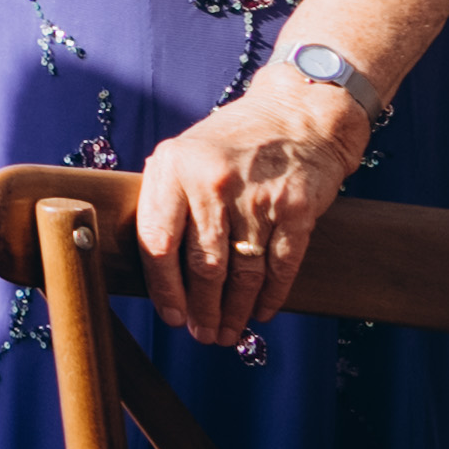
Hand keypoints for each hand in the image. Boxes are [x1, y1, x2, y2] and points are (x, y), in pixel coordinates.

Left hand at [130, 75, 364, 345]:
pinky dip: (271, 296)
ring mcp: (257, 197)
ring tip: (228, 332)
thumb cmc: (232, 142)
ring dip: (234, 311)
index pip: (158, 243)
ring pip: (242, 273)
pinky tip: (261, 313)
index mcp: (174, 168)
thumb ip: (166, 201)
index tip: (171, 316)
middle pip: (202, 267)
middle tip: (203, 334)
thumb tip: (150, 271)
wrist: (297, 113)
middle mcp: (212, 182)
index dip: (164, 289)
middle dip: (201, 310)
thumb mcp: (184, 156)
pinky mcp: (298, 208)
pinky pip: (280, 267)